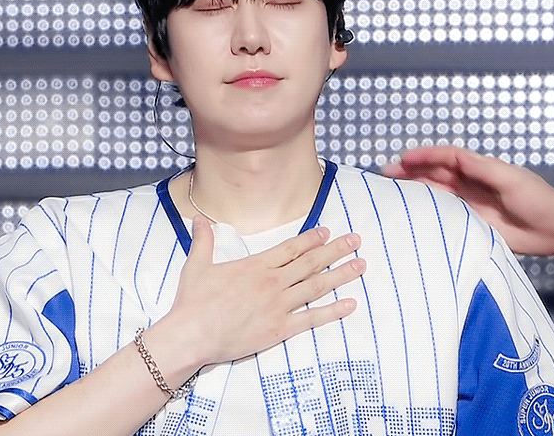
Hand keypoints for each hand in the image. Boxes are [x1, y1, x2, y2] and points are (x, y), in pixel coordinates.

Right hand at [167, 215, 364, 366]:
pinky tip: (350, 304)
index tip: (327, 232)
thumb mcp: (197, 265)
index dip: (311, 239)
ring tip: (361, 265)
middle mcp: (272, 282)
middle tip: (356, 240)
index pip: (291, 248)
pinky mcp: (279, 329)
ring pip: (316, 286)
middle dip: (336, 250)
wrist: (192, 334)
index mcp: (256, 266)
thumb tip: (199, 219)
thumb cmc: (193, 301)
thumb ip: (203, 240)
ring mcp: (278, 305)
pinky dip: (333, 311)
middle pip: (311, 262)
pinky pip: (312, 318)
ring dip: (341, 274)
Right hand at [384, 146, 553, 255]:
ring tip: (391, 189)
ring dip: (414, 188)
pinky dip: (426, 209)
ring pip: (434, 191)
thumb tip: (456, 158)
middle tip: (386, 173)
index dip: (424, 156)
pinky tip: (412, 211)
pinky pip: (443, 213)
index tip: (403, 158)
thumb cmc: (539, 199)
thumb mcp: (511, 178)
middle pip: (434, 173)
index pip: (445, 157)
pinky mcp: (471, 221)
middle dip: (410, 170)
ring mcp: (469, 202)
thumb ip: (483, 169)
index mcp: (479, 168)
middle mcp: (470, 183)